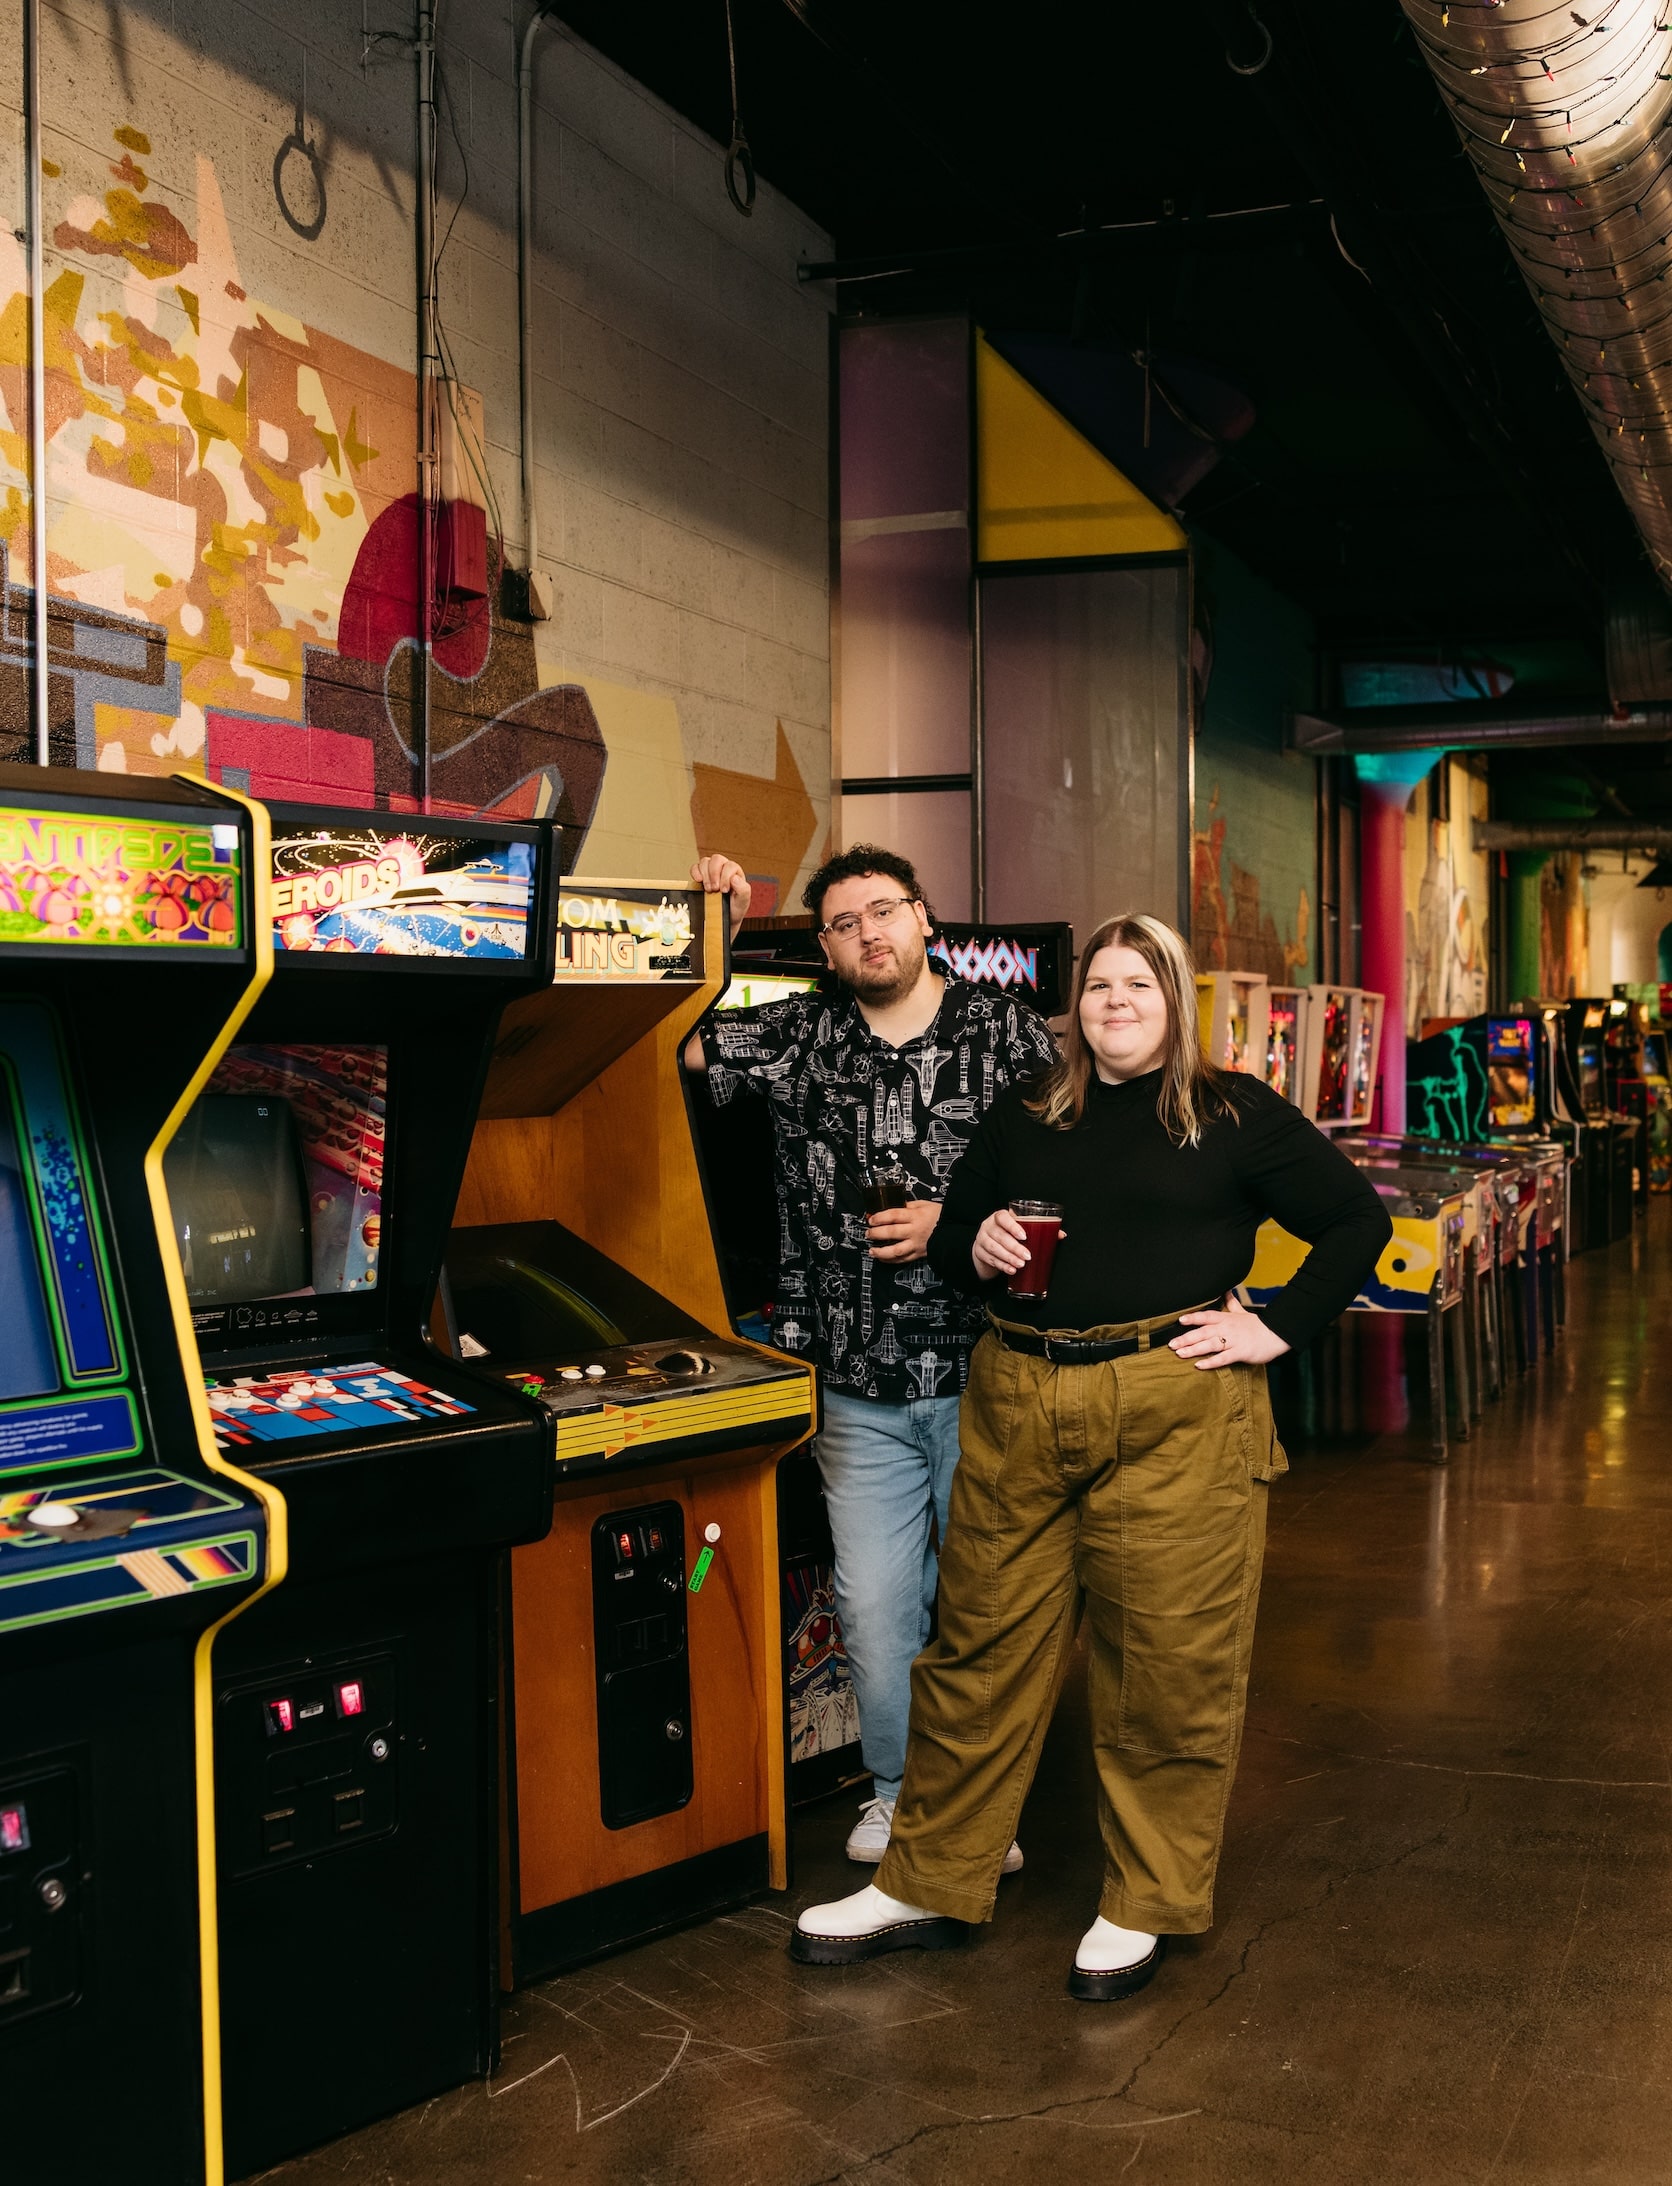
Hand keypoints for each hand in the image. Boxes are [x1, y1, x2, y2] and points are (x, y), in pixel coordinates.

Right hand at [690, 853, 751, 939]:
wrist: (725, 918)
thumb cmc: (735, 907)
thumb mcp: (743, 901)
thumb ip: (743, 889)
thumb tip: (735, 878)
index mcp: (735, 872)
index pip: (730, 865)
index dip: (726, 877)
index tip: (724, 890)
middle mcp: (723, 868)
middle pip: (717, 859)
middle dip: (714, 874)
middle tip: (715, 889)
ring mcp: (711, 871)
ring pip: (705, 861)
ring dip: (705, 875)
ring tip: (708, 889)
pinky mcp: (701, 876)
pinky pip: (695, 867)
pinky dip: (695, 872)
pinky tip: (698, 881)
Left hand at [867, 1198, 941, 1263]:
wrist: (954, 1231)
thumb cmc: (940, 1216)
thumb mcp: (924, 1205)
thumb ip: (908, 1206)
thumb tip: (892, 1206)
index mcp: (916, 1216)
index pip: (894, 1215)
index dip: (880, 1217)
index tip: (871, 1219)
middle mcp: (915, 1231)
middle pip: (892, 1232)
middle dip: (876, 1233)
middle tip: (868, 1233)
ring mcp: (916, 1244)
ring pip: (896, 1250)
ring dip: (881, 1251)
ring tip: (871, 1250)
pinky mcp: (918, 1254)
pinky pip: (902, 1259)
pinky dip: (890, 1260)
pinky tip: (882, 1258)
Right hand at [971, 1207, 1063, 1281]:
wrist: (986, 1245)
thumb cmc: (1008, 1235)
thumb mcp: (1020, 1229)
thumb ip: (1039, 1229)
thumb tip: (1061, 1234)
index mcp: (999, 1217)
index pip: (1002, 1217)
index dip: (1012, 1226)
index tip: (1024, 1236)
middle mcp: (988, 1226)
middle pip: (1000, 1235)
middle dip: (1014, 1247)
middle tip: (1027, 1256)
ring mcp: (981, 1239)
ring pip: (993, 1248)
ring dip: (1008, 1257)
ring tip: (1021, 1264)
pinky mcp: (979, 1252)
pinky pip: (990, 1259)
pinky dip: (1002, 1266)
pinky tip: (1011, 1270)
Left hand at [1169, 1292, 1289, 1369]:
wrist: (1277, 1334)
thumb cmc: (1257, 1325)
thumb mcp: (1242, 1312)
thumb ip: (1230, 1303)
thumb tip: (1225, 1290)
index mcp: (1226, 1318)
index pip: (1206, 1316)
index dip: (1193, 1318)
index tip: (1180, 1320)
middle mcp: (1227, 1328)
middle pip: (1203, 1332)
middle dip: (1186, 1338)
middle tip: (1171, 1344)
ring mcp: (1234, 1340)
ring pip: (1210, 1344)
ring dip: (1194, 1349)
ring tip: (1180, 1354)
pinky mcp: (1241, 1352)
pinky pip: (1223, 1358)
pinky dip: (1211, 1362)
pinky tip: (1199, 1365)